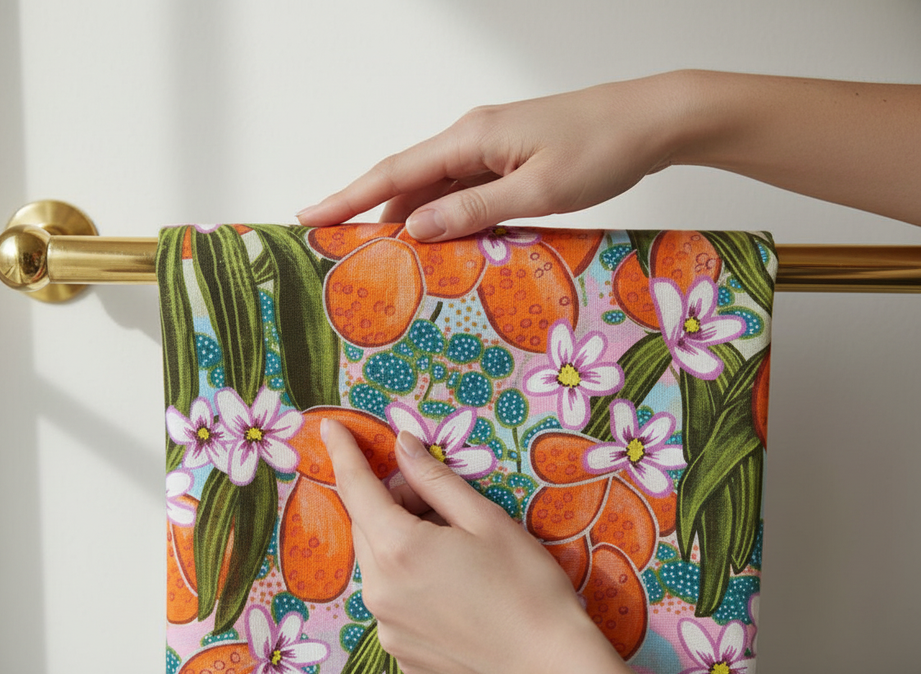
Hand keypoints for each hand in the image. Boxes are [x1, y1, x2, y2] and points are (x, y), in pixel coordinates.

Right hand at [299, 71, 920, 233]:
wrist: (653, 120)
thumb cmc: (602, 147)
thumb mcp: (537, 190)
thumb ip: (474, 211)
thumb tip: (415, 229)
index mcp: (470, 138)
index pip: (393, 173)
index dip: (348, 197)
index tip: (309, 215)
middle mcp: (472, 137)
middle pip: (407, 182)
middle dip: (372, 217)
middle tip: (343, 256)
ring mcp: (491, 147)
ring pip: (436, 190)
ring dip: (414, 224)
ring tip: (390, 264)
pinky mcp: (510, 159)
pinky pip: (465, 191)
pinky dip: (449, 219)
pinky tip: (447, 247)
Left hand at [320, 418, 639, 673]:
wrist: (550, 669)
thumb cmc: (528, 589)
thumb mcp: (486, 520)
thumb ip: (435, 480)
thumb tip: (403, 446)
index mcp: (399, 549)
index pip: (356, 487)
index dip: (343, 453)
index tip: (331, 428)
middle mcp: (380, 591)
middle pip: (367, 526)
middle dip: (391, 501)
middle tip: (435, 497)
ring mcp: (387, 627)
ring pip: (379, 564)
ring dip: (401, 542)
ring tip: (454, 546)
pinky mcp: (400, 651)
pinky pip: (392, 599)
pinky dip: (409, 580)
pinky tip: (452, 584)